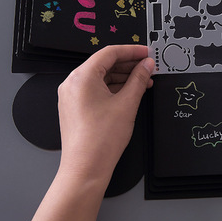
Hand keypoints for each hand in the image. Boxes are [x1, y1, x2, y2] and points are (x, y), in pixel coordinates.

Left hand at [58, 44, 154, 183]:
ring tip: (144, 81)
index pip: (109, 53)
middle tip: (148, 66)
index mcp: (82, 77)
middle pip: (105, 64)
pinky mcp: (76, 106)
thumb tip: (147, 65)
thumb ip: (139, 79)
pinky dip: (114, 88)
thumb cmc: (102, 139)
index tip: (147, 52)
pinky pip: (97, 89)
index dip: (132, 51)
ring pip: (102, 77)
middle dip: (129, 65)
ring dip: (123, 77)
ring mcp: (73, 95)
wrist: (86, 170)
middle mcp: (73, 83)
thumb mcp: (127, 103)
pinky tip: (131, 91)